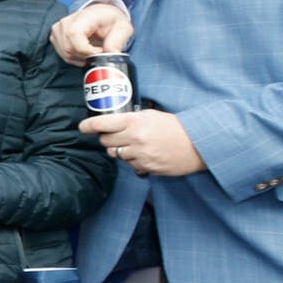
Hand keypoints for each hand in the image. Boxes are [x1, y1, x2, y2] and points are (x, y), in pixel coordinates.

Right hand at [50, 1, 132, 64]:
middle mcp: (67, 21)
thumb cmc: (110, 20)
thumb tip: (111, 53)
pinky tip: (85, 52)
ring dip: (81, 58)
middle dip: (86, 56)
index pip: (74, 35)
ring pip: (65, 53)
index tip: (100, 51)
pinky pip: (63, 54)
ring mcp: (58, 29)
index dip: (86, 49)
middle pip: (69, 48)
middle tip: (99, 52)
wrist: (101, 15)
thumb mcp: (123, 27)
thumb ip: (118, 40)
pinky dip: (75, 58)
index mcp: (84, 16)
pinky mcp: (56, 36)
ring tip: (93, 51)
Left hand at [81, 108, 203, 177]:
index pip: (101, 124)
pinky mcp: (146, 167)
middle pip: (104, 141)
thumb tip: (113, 121)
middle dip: (106, 138)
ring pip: (115, 154)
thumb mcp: (153, 115)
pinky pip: (130, 165)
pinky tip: (144, 154)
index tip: (83, 127)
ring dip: (119, 149)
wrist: (198, 145)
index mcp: (135, 121)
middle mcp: (135, 138)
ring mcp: (140, 155)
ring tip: (134, 144)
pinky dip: (133, 160)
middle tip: (114, 134)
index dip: (88, 126)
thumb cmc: (176, 127)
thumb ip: (132, 118)